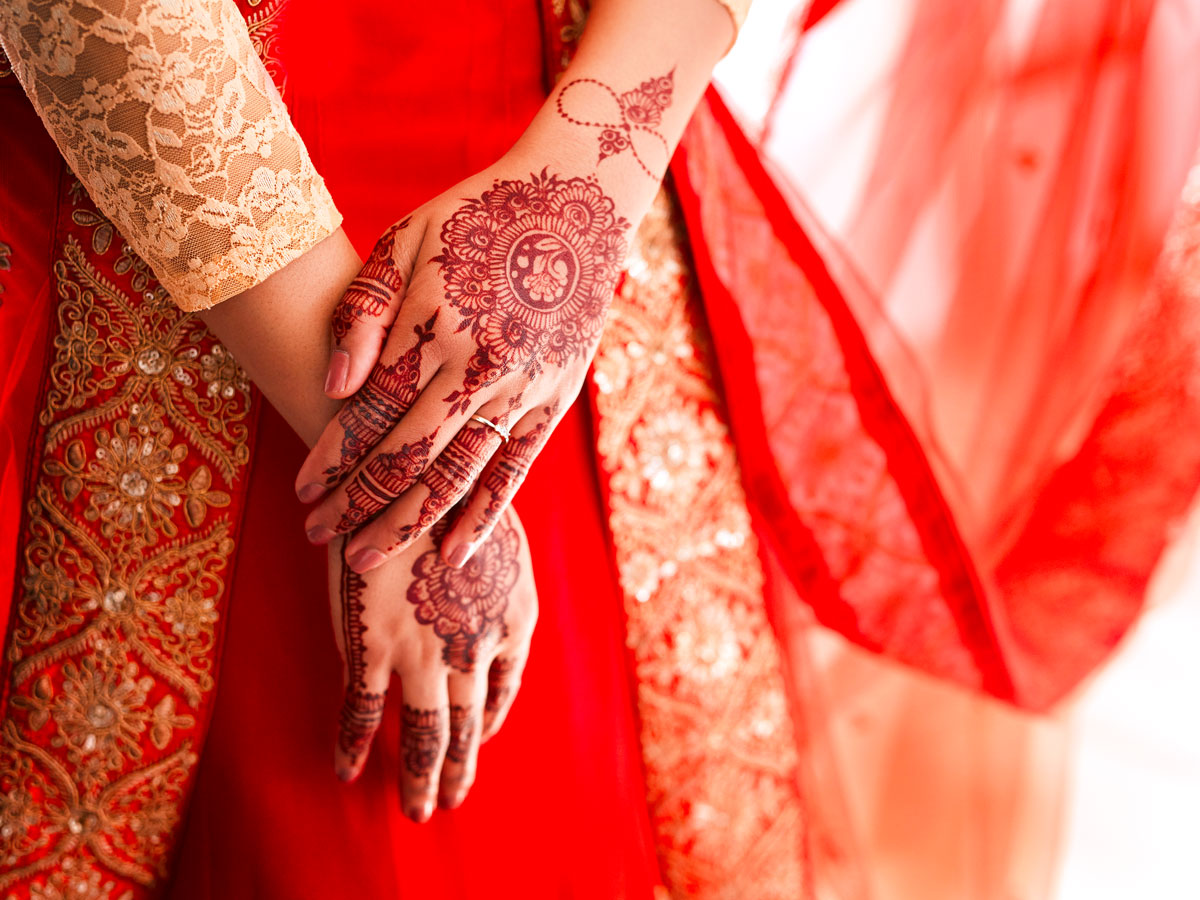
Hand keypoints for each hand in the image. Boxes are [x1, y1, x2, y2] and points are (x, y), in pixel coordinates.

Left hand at [296, 161, 631, 572]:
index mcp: (434, 325)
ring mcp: (521, 388)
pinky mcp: (553, 400)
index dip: (330, 459)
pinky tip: (453, 553)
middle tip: (319, 534)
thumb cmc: (478, 213)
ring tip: (366, 559)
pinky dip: (484, 516)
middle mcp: (478, 367)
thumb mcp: (408, 237)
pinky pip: (514, 470)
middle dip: (356, 503)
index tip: (301, 492)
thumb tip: (332, 382)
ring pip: (456, 475)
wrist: (577, 199)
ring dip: (407, 524)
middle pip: (405, 457)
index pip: (369, 413)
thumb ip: (367, 310)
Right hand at [330, 506, 536, 821]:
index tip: (476, 741)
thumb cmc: (451, 489)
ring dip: (419, 779)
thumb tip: (476, 608)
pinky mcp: (374, 646)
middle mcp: (478, 646)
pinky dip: (351, 746)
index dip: (488, 723)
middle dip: (456, 771)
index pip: (503, 690)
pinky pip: (362, 713)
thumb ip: (493, 585)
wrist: (404, 465)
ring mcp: (426, 651)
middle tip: (446, 803)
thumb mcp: (497, 537)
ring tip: (416, 811)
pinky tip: (345, 769)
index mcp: (516, 620)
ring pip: (425, 736)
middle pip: (467, 727)